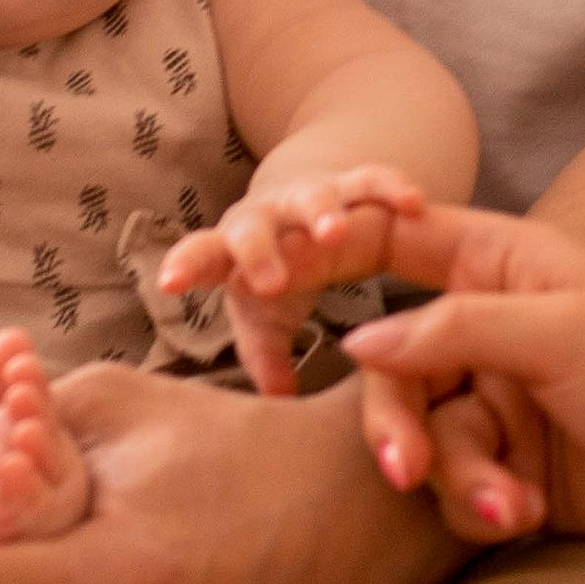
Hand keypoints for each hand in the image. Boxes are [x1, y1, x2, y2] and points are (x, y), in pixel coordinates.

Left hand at [156, 164, 425, 396]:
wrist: (306, 208)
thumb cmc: (282, 274)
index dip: (189, 266)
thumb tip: (276, 403)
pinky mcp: (354, 182)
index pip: (205, 256)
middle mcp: (268, 217)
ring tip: (336, 234)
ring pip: (313, 195)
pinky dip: (391, 188)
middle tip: (272, 282)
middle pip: (252, 225)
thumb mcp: (269, 318)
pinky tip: (414, 203)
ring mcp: (311, 195)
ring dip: (321, 213)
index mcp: (235, 251)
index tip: (171, 283)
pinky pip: (373, 180)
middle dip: (259, 250)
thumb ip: (267, 358)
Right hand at [338, 203, 584, 582]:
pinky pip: (451, 484)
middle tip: (403, 469)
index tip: (268, 278)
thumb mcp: (562, 335)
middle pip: (391, 364)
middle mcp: (493, 324)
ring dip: (460, 476)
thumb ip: (453, 328)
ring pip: (419, 436)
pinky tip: (533, 515)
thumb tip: (359, 340)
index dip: (326, 252)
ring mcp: (499, 398)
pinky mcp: (508, 466)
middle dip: (399, 422)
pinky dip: (483, 504)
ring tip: (514, 507)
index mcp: (507, 263)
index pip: (393, 240)